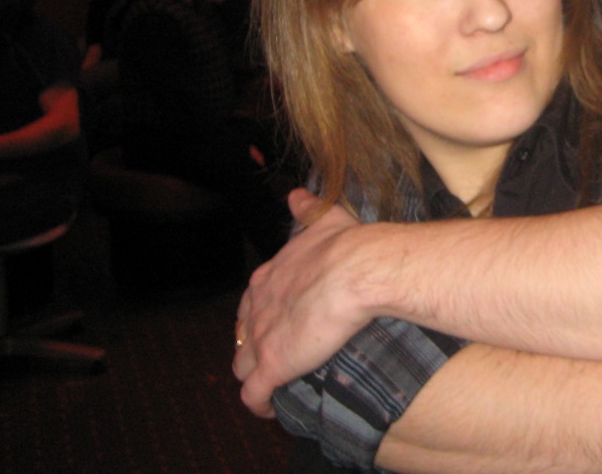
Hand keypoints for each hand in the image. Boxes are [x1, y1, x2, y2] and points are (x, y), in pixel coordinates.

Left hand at [233, 188, 370, 416]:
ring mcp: (260, 339)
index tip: (282, 324)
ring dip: (255, 376)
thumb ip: (307, 209)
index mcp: (267, 278)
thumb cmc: (348, 246)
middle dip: (255, 347)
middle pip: (242, 336)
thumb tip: (296, 195)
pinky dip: (260, 404)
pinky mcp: (271, 366)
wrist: (360, 271)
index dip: (264, 316)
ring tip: (278, 385)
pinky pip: (253, 396)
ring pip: (242, 367)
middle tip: (281, 356)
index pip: (252, 304)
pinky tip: (273, 407)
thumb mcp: (323, 219)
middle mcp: (256, 308)